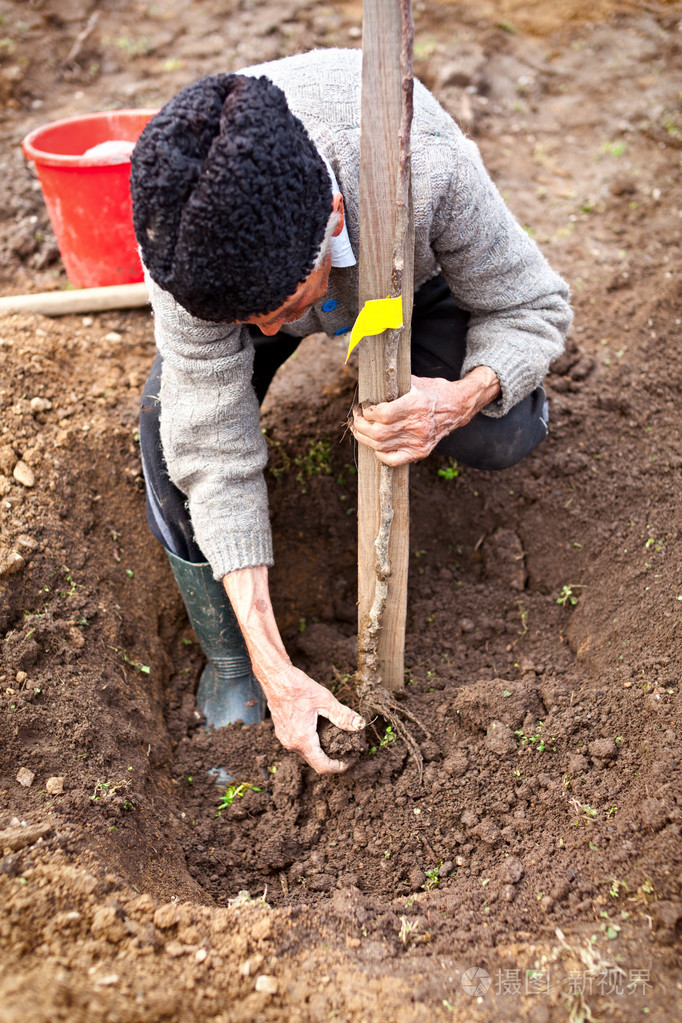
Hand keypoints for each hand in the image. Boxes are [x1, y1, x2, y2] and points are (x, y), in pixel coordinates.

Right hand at [263, 663, 364, 773]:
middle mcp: (291, 743)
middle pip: (314, 762)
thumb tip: (359, 725)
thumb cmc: (298, 687)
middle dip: (331, 760)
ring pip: (306, 754)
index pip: (322, 766)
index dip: (338, 767)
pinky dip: (312, 744)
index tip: (349, 761)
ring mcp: (285, 739)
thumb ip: (343, 715)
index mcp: (302, 739)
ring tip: (336, 740)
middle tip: (346, 751)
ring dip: (321, 752)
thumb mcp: (325, 700)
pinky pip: (299, 745)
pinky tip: (321, 731)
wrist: (275, 678)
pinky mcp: (282, 732)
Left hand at [351, 367, 499, 466]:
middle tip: (356, 417)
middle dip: (360, 425)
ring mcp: (419, 441)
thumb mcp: (415, 382)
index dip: (368, 412)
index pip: (382, 414)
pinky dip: (380, 454)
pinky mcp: (421, 452)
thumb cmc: (433, 391)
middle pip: (378, 433)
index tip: (364, 407)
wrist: (458, 406)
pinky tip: (375, 445)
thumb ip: (393, 386)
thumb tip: (368, 388)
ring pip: (381, 446)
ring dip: (364, 438)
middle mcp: (418, 425)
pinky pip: (393, 460)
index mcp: (416, 404)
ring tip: (360, 429)